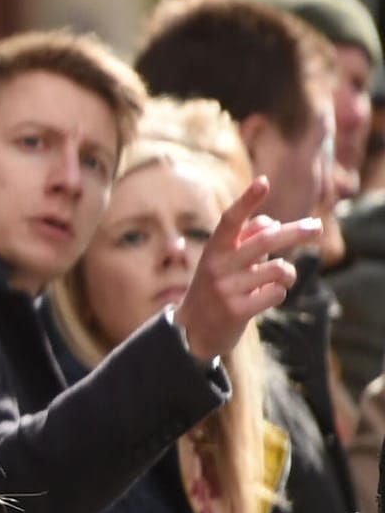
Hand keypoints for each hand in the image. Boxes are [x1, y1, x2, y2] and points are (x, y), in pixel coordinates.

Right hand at [172, 177, 317, 361]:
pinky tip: (264, 298)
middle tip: (317, 227)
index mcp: (214, 249)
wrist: (195, 330)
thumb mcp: (225, 261)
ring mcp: (225, 289)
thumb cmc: (218, 287)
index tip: (263, 182)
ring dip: (287, 273)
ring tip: (281, 278)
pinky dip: (278, 294)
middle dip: (296, 232)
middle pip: (266, 240)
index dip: (247, 201)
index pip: (230, 220)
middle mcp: (217, 266)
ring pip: (278, 269)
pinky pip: (276, 294)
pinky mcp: (236, 311)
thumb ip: (247, 239)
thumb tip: (272, 223)